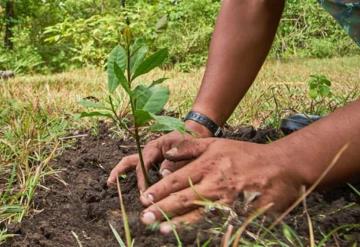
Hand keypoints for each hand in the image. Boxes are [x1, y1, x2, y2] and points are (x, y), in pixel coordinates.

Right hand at [107, 121, 211, 191]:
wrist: (194, 134)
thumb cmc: (189, 141)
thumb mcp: (183, 150)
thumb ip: (174, 163)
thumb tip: (163, 176)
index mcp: (154, 147)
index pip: (143, 164)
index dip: (142, 179)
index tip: (144, 192)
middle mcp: (148, 151)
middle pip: (129, 160)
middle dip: (120, 172)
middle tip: (111, 184)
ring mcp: (148, 155)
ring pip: (130, 162)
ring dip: (120, 171)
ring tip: (110, 183)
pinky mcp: (152, 160)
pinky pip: (138, 167)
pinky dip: (132, 175)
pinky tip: (128, 185)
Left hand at [138, 138, 307, 233]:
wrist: (280, 166)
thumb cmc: (246, 154)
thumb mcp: (216, 144)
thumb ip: (190, 147)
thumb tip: (166, 154)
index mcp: (208, 164)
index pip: (178, 179)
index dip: (160, 190)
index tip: (145, 198)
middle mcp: (215, 182)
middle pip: (183, 198)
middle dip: (162, 208)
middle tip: (145, 217)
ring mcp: (228, 200)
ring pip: (198, 213)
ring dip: (178, 222)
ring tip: (161, 228)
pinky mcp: (240, 212)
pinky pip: (217, 223)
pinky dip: (202, 229)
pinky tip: (190, 235)